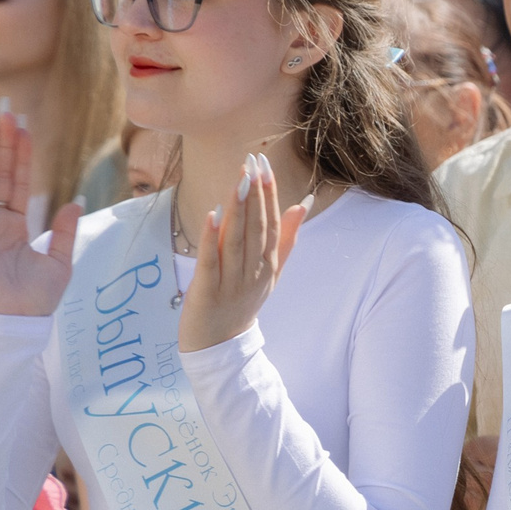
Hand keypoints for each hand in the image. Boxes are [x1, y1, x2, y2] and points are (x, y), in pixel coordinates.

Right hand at [0, 111, 83, 316]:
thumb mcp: (59, 260)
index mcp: (15, 224)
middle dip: (2, 140)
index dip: (21, 152)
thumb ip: (65, 229)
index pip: (18, 180)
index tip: (23, 125)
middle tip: (5, 108)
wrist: (18, 321)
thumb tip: (75, 199)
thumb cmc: (37, 298)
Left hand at [178, 153, 305, 352]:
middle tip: (253, 162)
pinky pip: (211, 261)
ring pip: (237, 241)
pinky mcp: (207, 292)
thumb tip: (303, 203)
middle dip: (256, 194)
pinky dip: (211, 238)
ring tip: (241, 179)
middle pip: (257, 229)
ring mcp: (232, 283)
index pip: (273, 224)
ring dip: (239, 209)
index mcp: (269, 266)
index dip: (269, 194)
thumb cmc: (242, 303)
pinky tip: (213, 214)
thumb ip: (286, 238)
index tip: (265, 165)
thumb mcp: (270, 272)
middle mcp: (255, 273)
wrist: (220, 347)